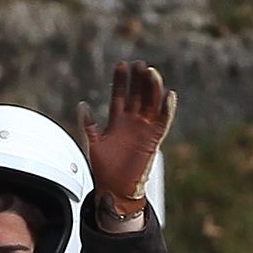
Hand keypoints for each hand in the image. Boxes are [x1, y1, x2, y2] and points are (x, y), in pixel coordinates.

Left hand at [82, 60, 172, 221]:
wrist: (116, 188)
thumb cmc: (105, 169)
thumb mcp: (94, 143)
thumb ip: (89, 124)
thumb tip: (82, 105)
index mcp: (118, 121)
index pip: (120, 95)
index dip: (121, 81)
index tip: (122, 65)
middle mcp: (132, 122)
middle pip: (137, 95)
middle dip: (138, 80)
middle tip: (139, 63)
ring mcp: (144, 129)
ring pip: (151, 104)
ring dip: (152, 88)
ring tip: (151, 72)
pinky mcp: (154, 139)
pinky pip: (163, 121)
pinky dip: (167, 109)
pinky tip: (169, 95)